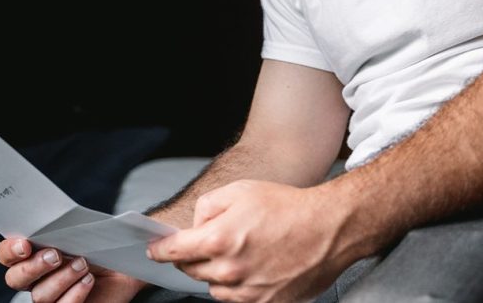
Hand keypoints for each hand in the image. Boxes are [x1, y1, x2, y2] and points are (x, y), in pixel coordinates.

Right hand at [0, 238, 146, 302]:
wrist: (125, 265)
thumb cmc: (99, 244)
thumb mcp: (82, 230)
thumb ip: (64, 225)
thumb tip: (56, 217)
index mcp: (31, 254)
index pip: (7, 255)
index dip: (10, 250)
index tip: (25, 244)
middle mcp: (35, 279)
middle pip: (15, 279)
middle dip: (33, 267)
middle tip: (56, 255)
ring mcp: (50, 297)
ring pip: (40, 296)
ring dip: (61, 279)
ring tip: (82, 264)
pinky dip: (74, 295)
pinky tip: (88, 281)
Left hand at [147, 180, 349, 302]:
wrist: (328, 228)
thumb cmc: (286, 206)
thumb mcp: (239, 191)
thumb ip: (206, 207)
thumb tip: (195, 227)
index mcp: (219, 240)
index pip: (175, 252)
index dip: (160, 250)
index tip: (154, 249)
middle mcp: (230, 270)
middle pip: (191, 271)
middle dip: (192, 257)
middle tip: (206, 243)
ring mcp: (248, 291)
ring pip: (213, 288)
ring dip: (215, 273)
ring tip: (238, 252)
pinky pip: (237, 299)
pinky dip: (236, 286)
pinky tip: (252, 267)